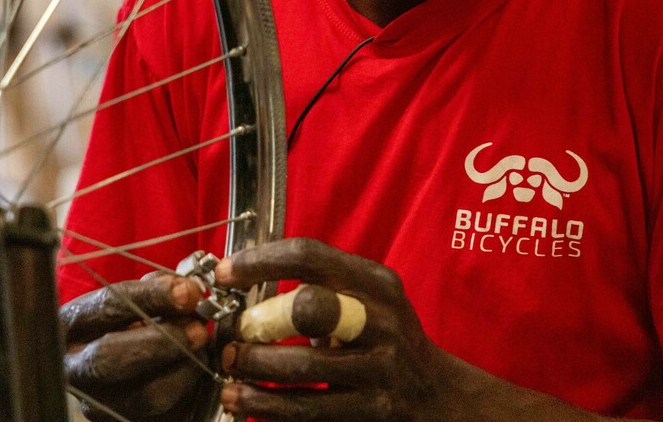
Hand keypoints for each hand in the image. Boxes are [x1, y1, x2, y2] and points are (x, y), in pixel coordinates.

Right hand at [59, 273, 213, 420]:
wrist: (113, 369)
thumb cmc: (122, 325)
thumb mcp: (128, 300)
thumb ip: (154, 291)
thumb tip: (188, 291)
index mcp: (68, 325)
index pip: (106, 306)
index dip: (151, 297)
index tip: (188, 292)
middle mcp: (73, 369)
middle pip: (110, 359)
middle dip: (162, 341)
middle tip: (199, 329)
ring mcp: (96, 404)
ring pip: (146, 395)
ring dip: (185, 369)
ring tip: (203, 349)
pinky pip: (166, 414)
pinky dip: (191, 391)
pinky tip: (198, 371)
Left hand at [213, 238, 449, 420]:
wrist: (438, 398)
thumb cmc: (384, 344)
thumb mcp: (367, 304)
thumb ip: (321, 289)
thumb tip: (242, 281)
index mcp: (376, 284)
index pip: (311, 256)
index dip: (260, 261)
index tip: (224, 273)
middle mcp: (383, 321)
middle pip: (310, 307)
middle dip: (260, 321)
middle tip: (231, 334)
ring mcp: (383, 369)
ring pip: (304, 367)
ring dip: (254, 370)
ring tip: (229, 372)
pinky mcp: (375, 412)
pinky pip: (310, 411)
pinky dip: (267, 407)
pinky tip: (244, 403)